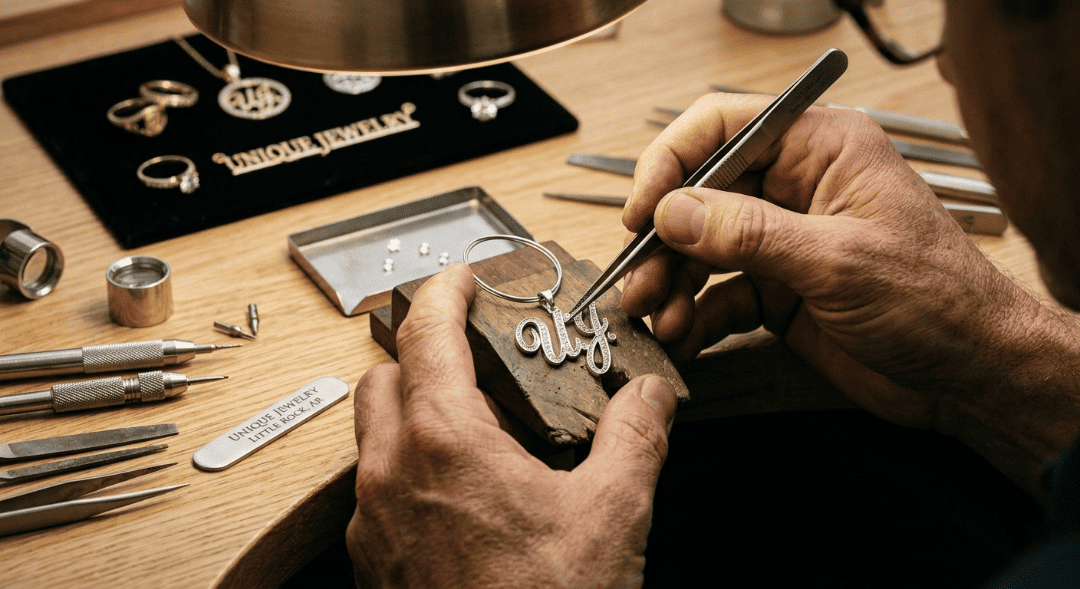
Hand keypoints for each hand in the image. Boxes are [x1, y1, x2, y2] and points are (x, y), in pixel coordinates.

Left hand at [347, 263, 677, 588]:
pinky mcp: (376, 561)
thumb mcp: (613, 514)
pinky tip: (467, 494)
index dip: (445, 291)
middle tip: (479, 359)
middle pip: (385, 374)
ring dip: (416, 411)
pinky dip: (411, 466)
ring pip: (374, 432)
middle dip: (425, 353)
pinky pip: (378, 486)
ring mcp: (375, 521)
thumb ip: (635, 437)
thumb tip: (651, 395)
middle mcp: (391, 473)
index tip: (464, 277)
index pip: (425, 331)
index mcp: (443, 442)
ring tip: (481, 429)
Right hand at [620, 92, 1047, 429]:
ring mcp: (783, 240)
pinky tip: (683, 336)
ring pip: (702, 249)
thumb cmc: (936, 301)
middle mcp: (796, 187)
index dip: (672, 162)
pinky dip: (695, 316)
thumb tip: (674, 210)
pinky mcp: (777, 290)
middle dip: (664, 240)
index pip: (725, 127)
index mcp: (821, 149)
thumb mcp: (837, 261)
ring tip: (655, 316)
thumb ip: (749, 234)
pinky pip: (718, 295)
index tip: (643, 210)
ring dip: (672, 283)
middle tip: (638, 279)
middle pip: (702, 194)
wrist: (969, 376)